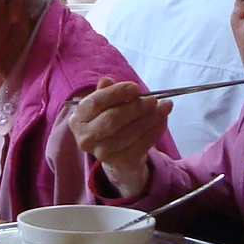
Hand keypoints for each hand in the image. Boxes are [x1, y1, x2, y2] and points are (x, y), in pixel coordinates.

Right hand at [69, 81, 172, 198]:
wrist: (118, 155)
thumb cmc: (110, 123)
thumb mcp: (105, 106)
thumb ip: (105, 92)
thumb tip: (107, 80)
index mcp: (78, 119)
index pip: (95, 102)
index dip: (116, 93)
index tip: (135, 87)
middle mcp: (86, 138)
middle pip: (113, 118)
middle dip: (137, 106)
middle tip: (154, 99)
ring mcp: (102, 153)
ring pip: (131, 131)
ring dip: (152, 117)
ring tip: (165, 106)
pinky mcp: (121, 162)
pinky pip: (142, 143)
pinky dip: (156, 129)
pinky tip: (163, 120)